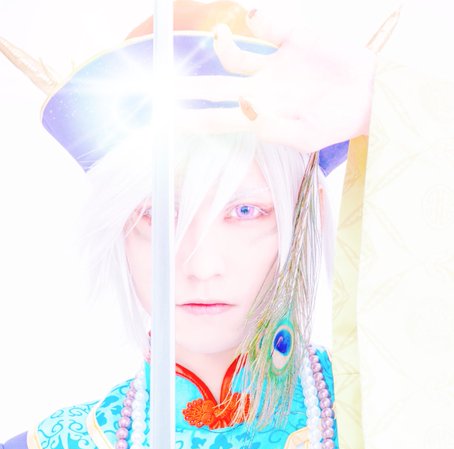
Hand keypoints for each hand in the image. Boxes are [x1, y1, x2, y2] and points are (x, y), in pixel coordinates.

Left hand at [177, 6, 376, 152]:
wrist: (371, 94)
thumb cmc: (337, 123)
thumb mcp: (304, 138)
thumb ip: (270, 127)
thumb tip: (242, 104)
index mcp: (259, 116)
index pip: (217, 118)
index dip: (192, 118)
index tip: (168, 117)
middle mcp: (259, 90)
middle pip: (213, 87)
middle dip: (187, 87)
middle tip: (160, 84)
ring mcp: (272, 64)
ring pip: (232, 55)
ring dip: (220, 45)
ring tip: (218, 34)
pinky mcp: (290, 38)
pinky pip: (263, 23)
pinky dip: (254, 16)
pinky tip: (248, 13)